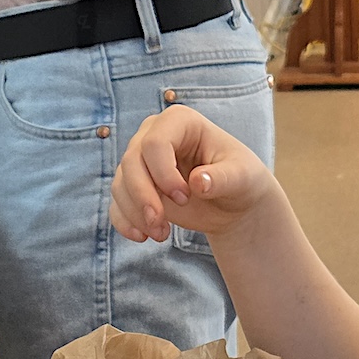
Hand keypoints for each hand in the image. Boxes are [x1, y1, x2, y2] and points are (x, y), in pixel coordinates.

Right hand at [110, 104, 276, 244]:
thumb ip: (222, 177)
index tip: (185, 197)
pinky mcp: (135, 185)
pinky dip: (125, 221)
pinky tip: (141, 237)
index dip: (163, 173)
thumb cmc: (240, 178)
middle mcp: (154, 134)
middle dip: (143, 197)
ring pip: (121, 183)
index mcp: (180, 121)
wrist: (233, 200)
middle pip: (131, 162)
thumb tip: (198, 182)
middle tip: (162, 227)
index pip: (154, 142)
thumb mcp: (241, 176)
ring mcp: (141, 159)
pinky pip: (117, 201)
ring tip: (161, 235)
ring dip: (136, 213)